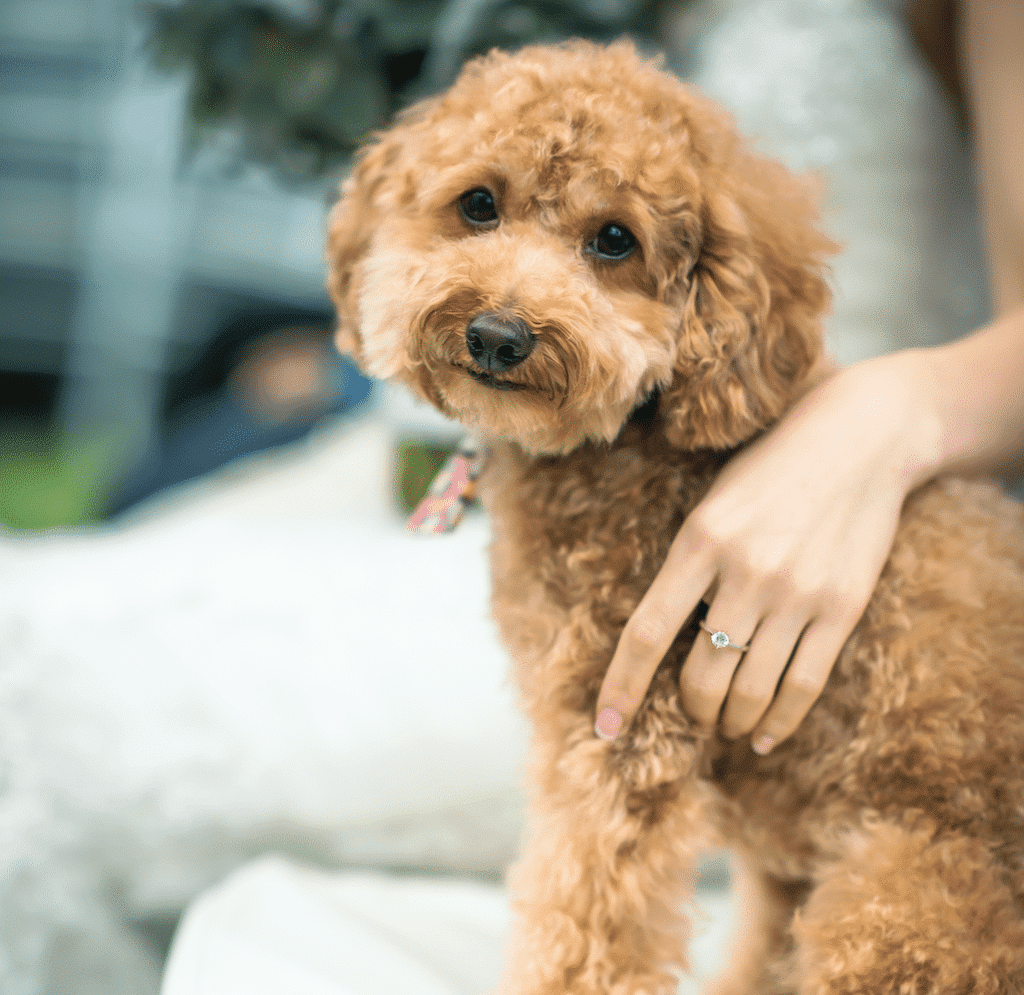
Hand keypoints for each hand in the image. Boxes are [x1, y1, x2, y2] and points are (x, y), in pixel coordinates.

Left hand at [594, 353, 939, 751]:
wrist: (860, 437)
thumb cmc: (770, 469)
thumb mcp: (711, 503)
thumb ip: (688, 566)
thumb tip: (663, 639)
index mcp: (700, 539)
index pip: (647, 632)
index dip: (622, 686)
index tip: (605, 727)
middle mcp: (746, 571)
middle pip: (702, 675)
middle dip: (690, 710)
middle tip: (692, 716)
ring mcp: (797, 592)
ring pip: (751, 690)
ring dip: (731, 722)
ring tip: (727, 727)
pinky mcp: (843, 607)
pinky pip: (805, 684)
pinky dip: (781, 722)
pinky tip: (766, 736)